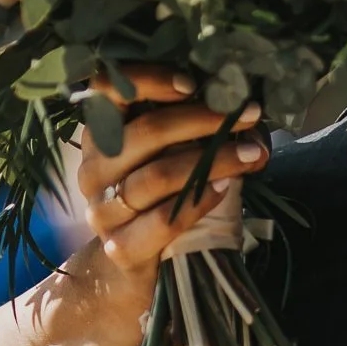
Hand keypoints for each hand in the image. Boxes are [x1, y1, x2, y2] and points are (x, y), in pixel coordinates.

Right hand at [74, 64, 269, 279]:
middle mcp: (95, 168)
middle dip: (203, 119)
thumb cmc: (157, 198)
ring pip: (157, 176)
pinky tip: (226, 188)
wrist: (133, 266)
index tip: (192, 83)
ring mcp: (103, 209)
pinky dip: (199, 201)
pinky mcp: (121, 247)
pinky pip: (163, 220)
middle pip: (144, 132)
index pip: (106, 90)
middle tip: (248, 115)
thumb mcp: (163, 155)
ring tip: (252, 154)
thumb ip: (186, 127)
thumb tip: (238, 101)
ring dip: (213, 161)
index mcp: (101, 134)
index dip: (146, 79)